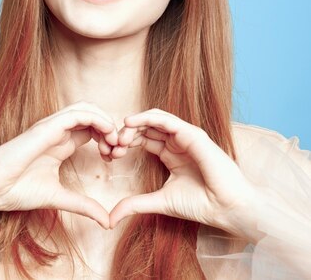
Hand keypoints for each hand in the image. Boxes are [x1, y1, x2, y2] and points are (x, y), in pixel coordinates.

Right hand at [0, 101, 118, 228]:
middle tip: (120, 148)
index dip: (108, 139)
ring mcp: (50, 127)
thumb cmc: (16, 190)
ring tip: (114, 141)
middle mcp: (57, 132)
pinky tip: (105, 135)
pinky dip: (96, 119)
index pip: (90, 129)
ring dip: (105, 120)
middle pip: (92, 114)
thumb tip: (108, 222)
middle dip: (110, 127)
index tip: (115, 158)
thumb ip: (84, 206)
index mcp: (60, 144)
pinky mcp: (45, 128)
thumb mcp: (59, 198)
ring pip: (86, 108)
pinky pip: (76, 113)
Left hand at [109, 109, 255, 234]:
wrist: (227, 209)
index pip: (142, 139)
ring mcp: (186, 136)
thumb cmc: (200, 204)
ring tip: (119, 135)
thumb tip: (110, 219)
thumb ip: (134, 205)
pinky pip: (166, 120)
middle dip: (125, 133)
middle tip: (111, 145)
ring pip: (153, 119)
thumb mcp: (158, 202)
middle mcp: (178, 142)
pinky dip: (146, 118)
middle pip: (145, 128)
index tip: (109, 155)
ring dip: (133, 124)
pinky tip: (130, 123)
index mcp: (170, 154)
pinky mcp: (193, 134)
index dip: (124, 143)